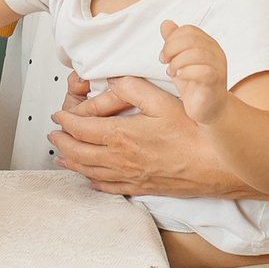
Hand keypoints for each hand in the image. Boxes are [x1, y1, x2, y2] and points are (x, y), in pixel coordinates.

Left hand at [49, 75, 248, 199]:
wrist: (215, 165)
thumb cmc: (193, 133)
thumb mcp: (161, 100)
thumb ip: (131, 87)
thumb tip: (110, 80)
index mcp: (121, 135)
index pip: (81, 128)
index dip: (65, 121)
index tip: (58, 116)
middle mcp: (119, 159)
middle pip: (78, 152)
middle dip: (62, 142)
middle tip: (53, 134)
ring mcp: (129, 176)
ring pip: (89, 171)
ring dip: (71, 162)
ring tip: (61, 156)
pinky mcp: (141, 188)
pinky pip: (108, 188)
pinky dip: (93, 182)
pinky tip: (89, 179)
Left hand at [158, 20, 229, 124]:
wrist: (208, 110)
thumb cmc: (194, 84)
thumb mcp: (179, 60)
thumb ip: (174, 42)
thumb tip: (166, 23)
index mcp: (208, 44)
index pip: (189, 30)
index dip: (172, 39)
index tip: (163, 55)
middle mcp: (216, 52)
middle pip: (191, 39)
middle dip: (171, 49)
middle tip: (165, 62)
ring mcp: (218, 67)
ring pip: (196, 53)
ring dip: (177, 62)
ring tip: (172, 72)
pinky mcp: (216, 82)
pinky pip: (203, 71)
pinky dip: (187, 72)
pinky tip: (179, 77)